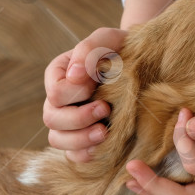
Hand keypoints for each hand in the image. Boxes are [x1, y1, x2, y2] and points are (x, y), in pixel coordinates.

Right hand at [43, 27, 127, 161]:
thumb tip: (74, 76)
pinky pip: (72, 155)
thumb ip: (89, 50)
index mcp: (59, 74)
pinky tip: (104, 145)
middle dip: (78, 118)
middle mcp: (58, 100)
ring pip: (57, 140)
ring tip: (105, 132)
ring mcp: (68, 121)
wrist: (143, 65)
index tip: (96, 85)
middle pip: (52, 119)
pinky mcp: (82, 138)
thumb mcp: (107, 39)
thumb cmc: (121, 49)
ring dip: (80, 139)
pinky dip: (85, 154)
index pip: (55, 92)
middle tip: (105, 110)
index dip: (75, 93)